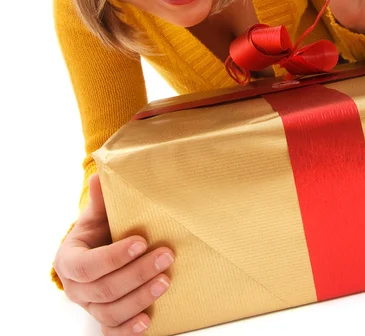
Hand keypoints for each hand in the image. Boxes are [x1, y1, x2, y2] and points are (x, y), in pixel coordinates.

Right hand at [53, 174, 174, 334]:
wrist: (95, 253)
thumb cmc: (97, 233)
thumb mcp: (96, 215)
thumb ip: (100, 199)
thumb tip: (101, 174)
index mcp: (69, 260)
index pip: (88, 265)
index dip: (114, 257)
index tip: (141, 241)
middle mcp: (75, 288)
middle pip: (105, 289)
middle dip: (138, 273)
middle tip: (166, 256)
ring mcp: (89, 307)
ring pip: (111, 311)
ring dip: (140, 297)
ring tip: (165, 280)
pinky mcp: (103, 319)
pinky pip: (112, 332)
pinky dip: (129, 330)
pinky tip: (148, 321)